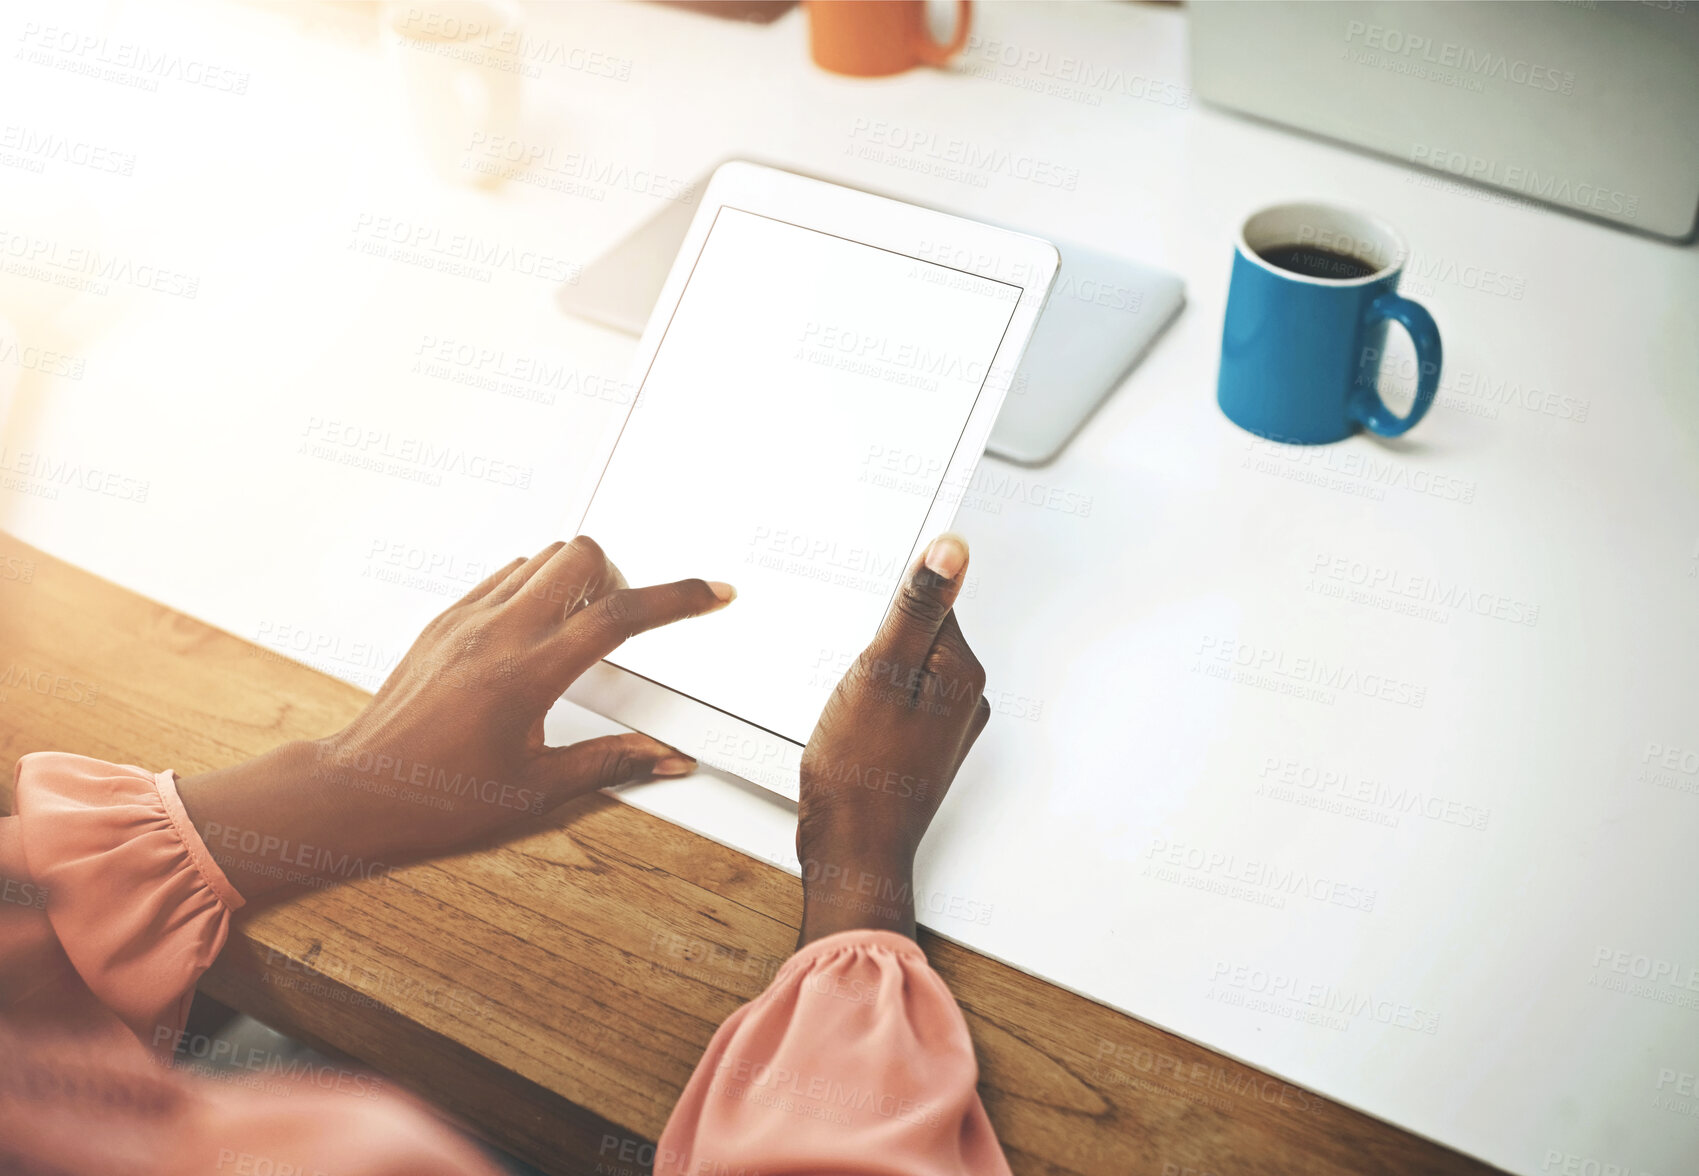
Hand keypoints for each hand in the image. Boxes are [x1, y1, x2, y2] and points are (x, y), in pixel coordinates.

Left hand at [178, 537, 733, 903]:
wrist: (358, 792)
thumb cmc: (436, 796)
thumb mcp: (537, 788)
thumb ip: (612, 762)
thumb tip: (666, 759)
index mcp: (528, 674)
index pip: (618, 614)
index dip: (676, 598)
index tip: (710, 592)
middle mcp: (496, 634)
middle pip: (580, 555)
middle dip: (617, 575)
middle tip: (622, 623)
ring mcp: (465, 620)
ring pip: (540, 557)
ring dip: (572, 579)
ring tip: (577, 633)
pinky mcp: (443, 621)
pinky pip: (502, 577)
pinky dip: (533, 589)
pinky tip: (535, 637)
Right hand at [796, 533, 989, 943]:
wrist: (851, 849)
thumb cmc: (861, 775)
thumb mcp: (879, 673)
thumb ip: (916, 608)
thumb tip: (952, 550)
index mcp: (962, 673)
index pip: (927, 604)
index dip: (883, 619)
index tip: (865, 649)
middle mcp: (964, 699)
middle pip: (912, 637)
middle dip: (872, 651)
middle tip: (851, 690)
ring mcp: (944, 727)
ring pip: (898, 671)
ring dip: (866, 681)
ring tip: (849, 715)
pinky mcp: (919, 747)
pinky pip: (891, 703)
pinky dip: (866, 708)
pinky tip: (850, 733)